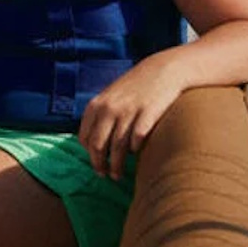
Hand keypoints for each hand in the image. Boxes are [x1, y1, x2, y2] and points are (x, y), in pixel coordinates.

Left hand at [77, 55, 181, 180]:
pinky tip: (135, 155)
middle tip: (104, 175)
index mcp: (96, 105)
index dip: (88, 154)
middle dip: (99, 164)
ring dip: (116, 165)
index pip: (85, 137)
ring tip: (117, 176)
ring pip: (117, 147)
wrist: (162, 70)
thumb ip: (100, 116)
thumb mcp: (110, 97)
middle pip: (98, 145)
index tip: (95, 164)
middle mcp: (109, 109)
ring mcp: (128, 111)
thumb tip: (91, 145)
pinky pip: (137, 139)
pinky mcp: (148, 114)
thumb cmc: (134, 88)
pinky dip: (135, 150)